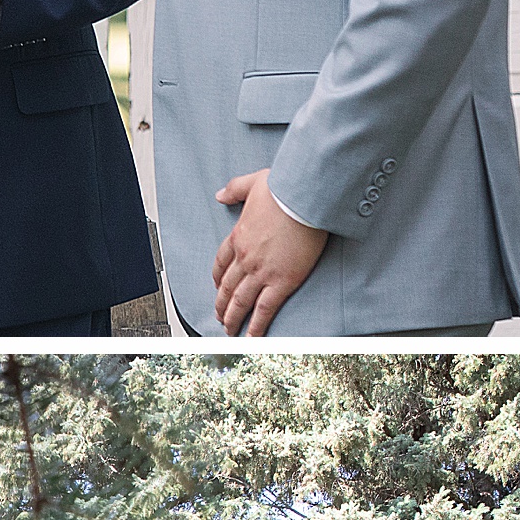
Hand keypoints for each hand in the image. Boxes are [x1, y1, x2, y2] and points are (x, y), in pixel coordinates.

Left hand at [212, 169, 327, 335]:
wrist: (303, 198)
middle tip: (219, 316)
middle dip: (221, 304)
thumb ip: (234, 189)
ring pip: (241, 301)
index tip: (216, 287)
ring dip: (233, 318)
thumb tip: (220, 194)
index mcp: (237, 236)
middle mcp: (245, 258)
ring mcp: (261, 272)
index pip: (220, 262)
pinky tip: (252, 336)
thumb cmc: (283, 188)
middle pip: (226, 287)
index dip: (217, 278)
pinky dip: (257, 325)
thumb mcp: (252, 183)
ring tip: (230, 331)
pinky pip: (265, 309)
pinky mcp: (282, 281)